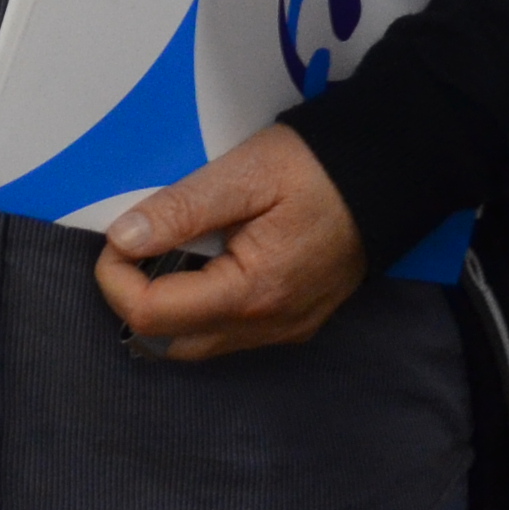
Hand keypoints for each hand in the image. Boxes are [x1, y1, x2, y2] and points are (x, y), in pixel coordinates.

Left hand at [94, 121, 366, 359]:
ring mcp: (285, 330)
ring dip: (170, 306)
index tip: (116, 235)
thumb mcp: (245, 173)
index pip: (153, 316)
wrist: (392, 173)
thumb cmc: (318, 167)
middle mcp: (267, 327)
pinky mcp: (296, 322)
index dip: (116, 277)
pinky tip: (209, 260)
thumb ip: (181, 209)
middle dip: (138, 297)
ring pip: (200, 342)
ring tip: (173, 249)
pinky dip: (202, 306)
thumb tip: (122, 239)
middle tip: (138, 244)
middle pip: (170, 342)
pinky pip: (230, 332)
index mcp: (251, 293)